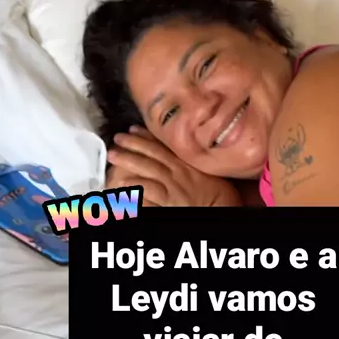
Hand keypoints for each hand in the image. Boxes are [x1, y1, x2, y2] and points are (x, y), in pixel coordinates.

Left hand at [106, 126, 241, 207]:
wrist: (224, 210)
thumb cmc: (222, 195)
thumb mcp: (210, 173)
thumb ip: (195, 163)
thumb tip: (184, 156)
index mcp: (188, 163)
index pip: (164, 145)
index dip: (147, 136)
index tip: (133, 128)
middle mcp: (178, 172)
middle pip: (151, 154)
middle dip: (133, 144)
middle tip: (117, 138)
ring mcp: (172, 187)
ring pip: (146, 169)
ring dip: (128, 161)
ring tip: (113, 156)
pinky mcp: (168, 202)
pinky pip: (147, 192)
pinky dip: (133, 186)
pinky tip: (120, 184)